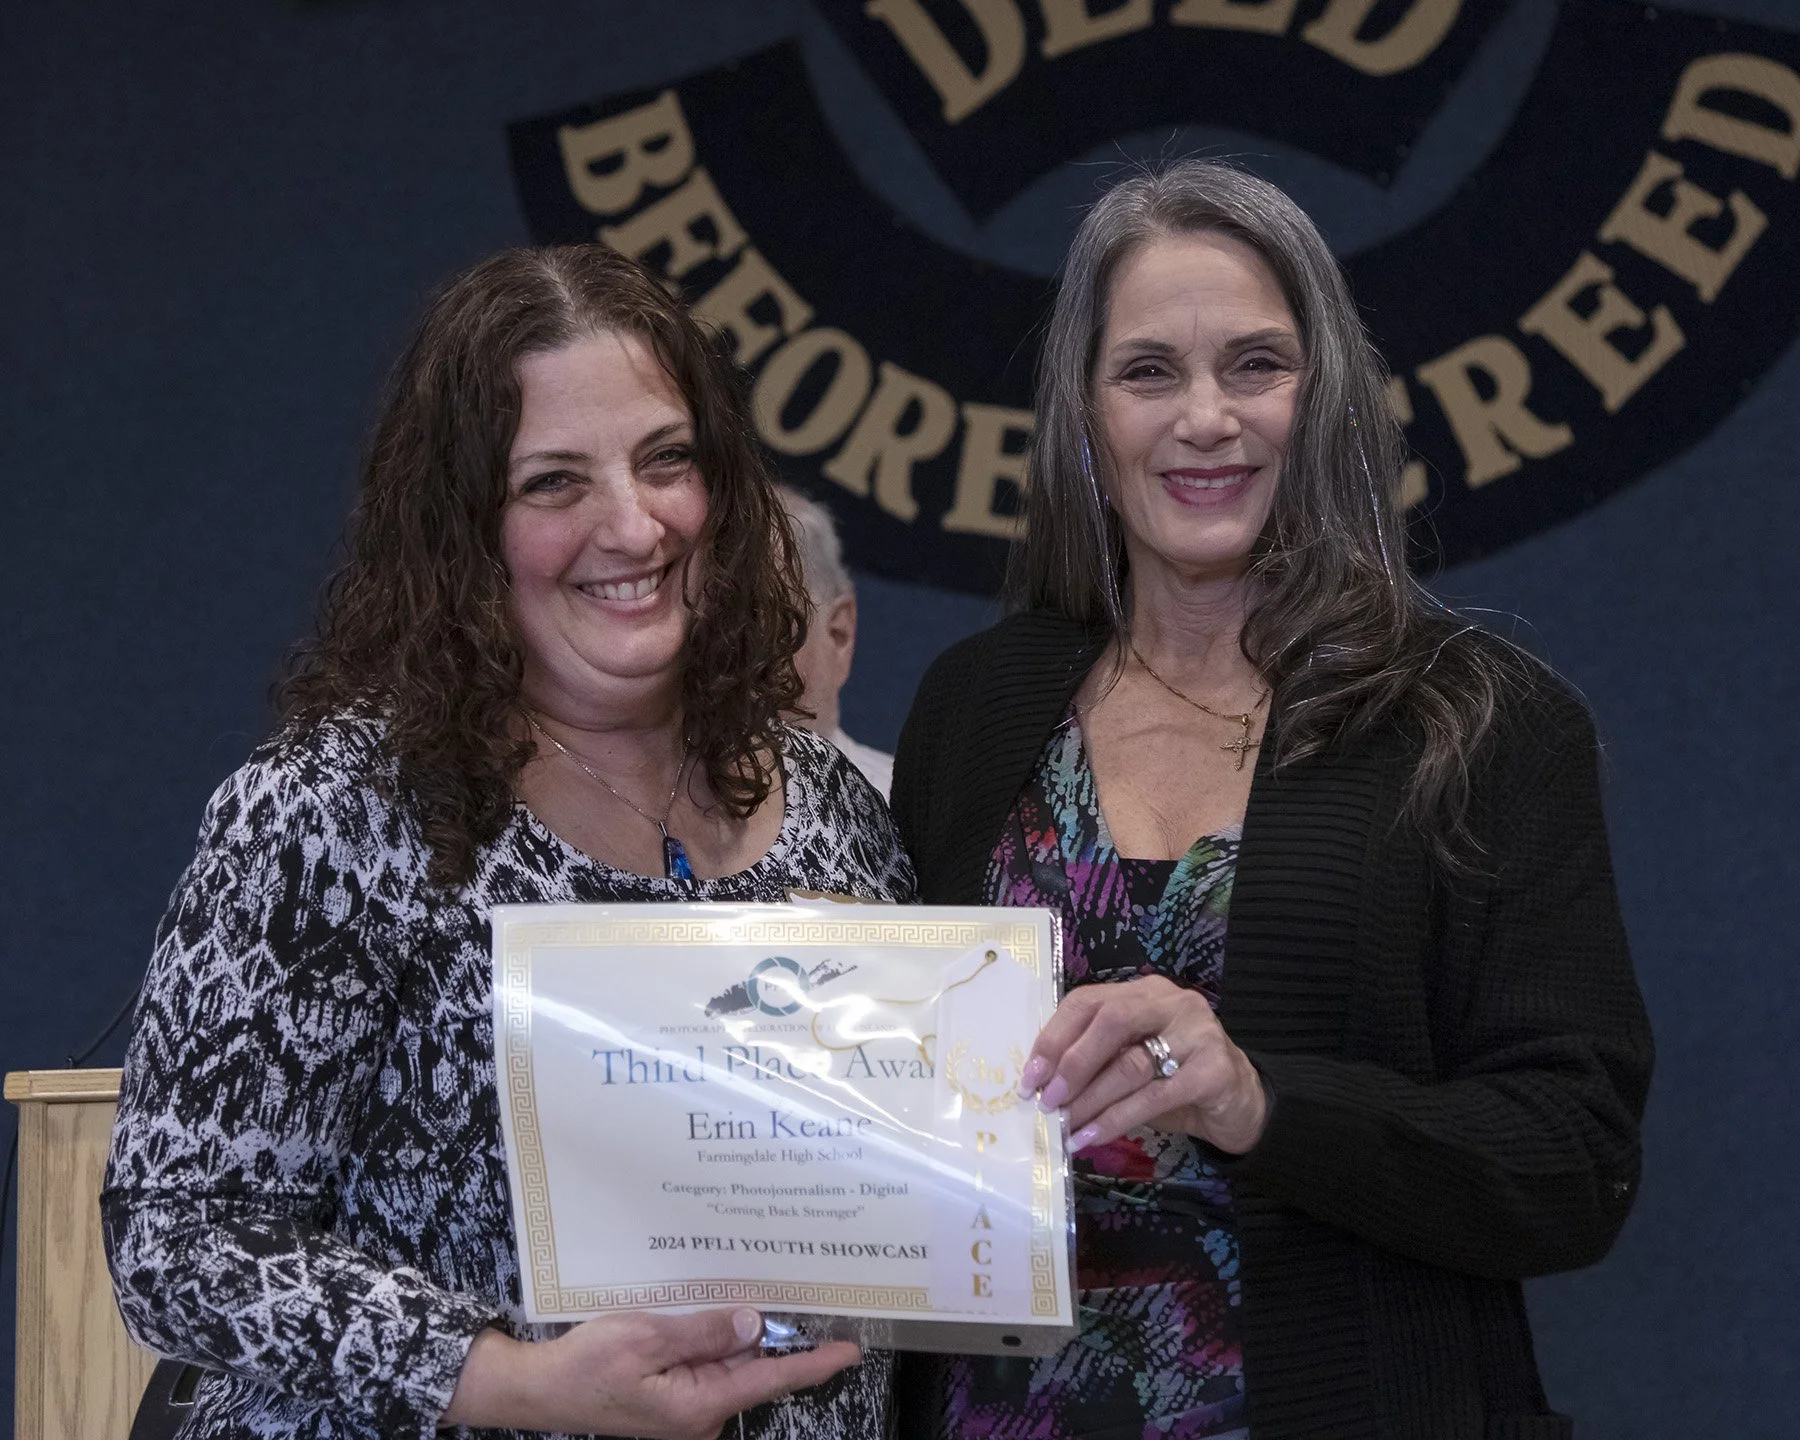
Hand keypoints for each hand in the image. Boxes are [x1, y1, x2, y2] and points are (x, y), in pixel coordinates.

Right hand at [440, 1306, 861, 1436]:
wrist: (538, 1390)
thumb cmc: (585, 1367)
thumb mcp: (645, 1337)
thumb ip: (703, 1331)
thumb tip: (753, 1323)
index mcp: (698, 1406)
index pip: (769, 1380)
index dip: (813, 1364)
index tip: (850, 1350)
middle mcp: (700, 1413)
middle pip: (751, 1367)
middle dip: (772, 1334)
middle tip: (803, 1291)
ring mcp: (685, 1406)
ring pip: (728, 1362)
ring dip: (739, 1332)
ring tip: (752, 1291)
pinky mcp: (672, 1394)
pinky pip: (705, 1363)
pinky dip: (712, 1337)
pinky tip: (714, 1308)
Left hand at [1018, 975, 1268, 1155]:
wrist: (1242, 1105)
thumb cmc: (1176, 1081)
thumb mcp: (1134, 1061)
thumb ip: (1098, 1061)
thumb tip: (1042, 1086)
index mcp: (1143, 992)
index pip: (1087, 1001)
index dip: (1053, 1037)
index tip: (1029, 1077)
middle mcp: (1171, 1002)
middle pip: (1109, 1021)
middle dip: (1071, 1063)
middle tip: (1047, 1100)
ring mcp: (1197, 1033)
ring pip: (1130, 1063)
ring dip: (1090, 1100)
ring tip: (1064, 1127)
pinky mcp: (1214, 1070)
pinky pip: (1154, 1096)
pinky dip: (1117, 1119)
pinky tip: (1093, 1137)